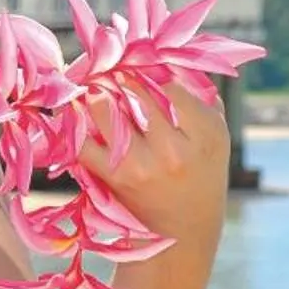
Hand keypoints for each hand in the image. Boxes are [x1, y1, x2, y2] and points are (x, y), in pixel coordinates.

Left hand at [73, 79, 230, 235]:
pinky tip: (72, 111)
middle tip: (106, 65)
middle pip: (136, 93)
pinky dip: (74, 124)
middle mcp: (175, 149)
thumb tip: (169, 57)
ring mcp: (142, 164)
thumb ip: (201, 95)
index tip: (139, 67)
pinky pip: (83, 142)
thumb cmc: (201, 173)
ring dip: (94, 92)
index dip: (151, 72)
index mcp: (207, 134)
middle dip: (118, 74)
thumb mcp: (215, 136)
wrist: (184, 231)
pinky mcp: (115, 177)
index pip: (171, 86)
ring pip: (106, 109)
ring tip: (90, 83)